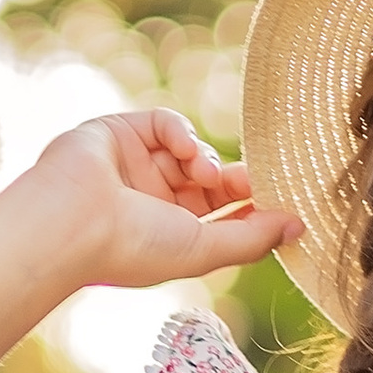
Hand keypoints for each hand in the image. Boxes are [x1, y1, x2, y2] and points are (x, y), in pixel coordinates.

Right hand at [7, 111, 300, 299]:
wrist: (72, 223)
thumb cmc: (134, 248)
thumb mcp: (205, 249)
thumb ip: (253, 238)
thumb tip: (299, 226)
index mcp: (167, 233)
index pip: (220, 214)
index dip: (249, 207)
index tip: (279, 203)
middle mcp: (150, 200)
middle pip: (209, 181)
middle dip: (234, 180)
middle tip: (252, 181)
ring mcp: (134, 165)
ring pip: (190, 151)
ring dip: (206, 160)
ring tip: (204, 175)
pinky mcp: (119, 132)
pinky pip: (165, 122)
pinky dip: (181, 133)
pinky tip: (184, 151)